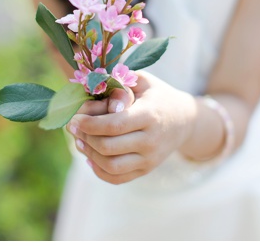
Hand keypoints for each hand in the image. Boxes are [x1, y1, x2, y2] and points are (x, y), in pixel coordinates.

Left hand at [68, 71, 196, 184]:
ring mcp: (150, 158)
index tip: (74, 118)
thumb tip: (91, 92)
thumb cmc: (158, 96)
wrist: (185, 120)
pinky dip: (98, 170)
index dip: (89, 123)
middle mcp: (151, 140)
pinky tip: (90, 156)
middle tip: (73, 127)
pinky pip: (116, 178)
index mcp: (150, 115)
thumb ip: (119, 83)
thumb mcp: (144, 81)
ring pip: (110, 165)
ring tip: (80, 141)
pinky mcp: (146, 170)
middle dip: (84, 137)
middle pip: (108, 146)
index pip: (114, 125)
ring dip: (89, 154)